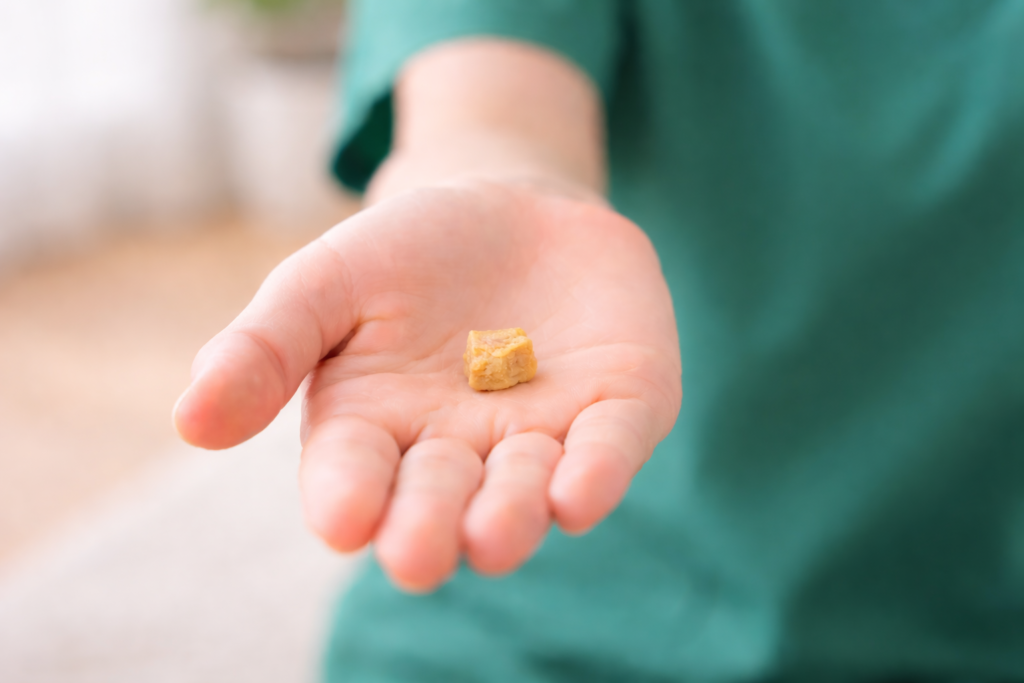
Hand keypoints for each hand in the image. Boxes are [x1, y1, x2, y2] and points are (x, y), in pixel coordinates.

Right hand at [174, 179, 680, 591]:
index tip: (342, 519)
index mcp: (377, 430)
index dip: (348, 497)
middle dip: (429, 527)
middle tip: (416, 556)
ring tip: (491, 536)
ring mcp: (540, 435)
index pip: (355, 476)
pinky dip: (595, 475)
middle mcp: (458, 451)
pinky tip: (575, 495)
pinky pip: (607, 450)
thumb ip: (264, 346)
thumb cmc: (406, 253)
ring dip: (510, 516)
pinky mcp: (615, 410)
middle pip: (440, 501)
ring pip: (523, 491)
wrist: (512, 205)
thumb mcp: (324, 282)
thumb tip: (190, 421)